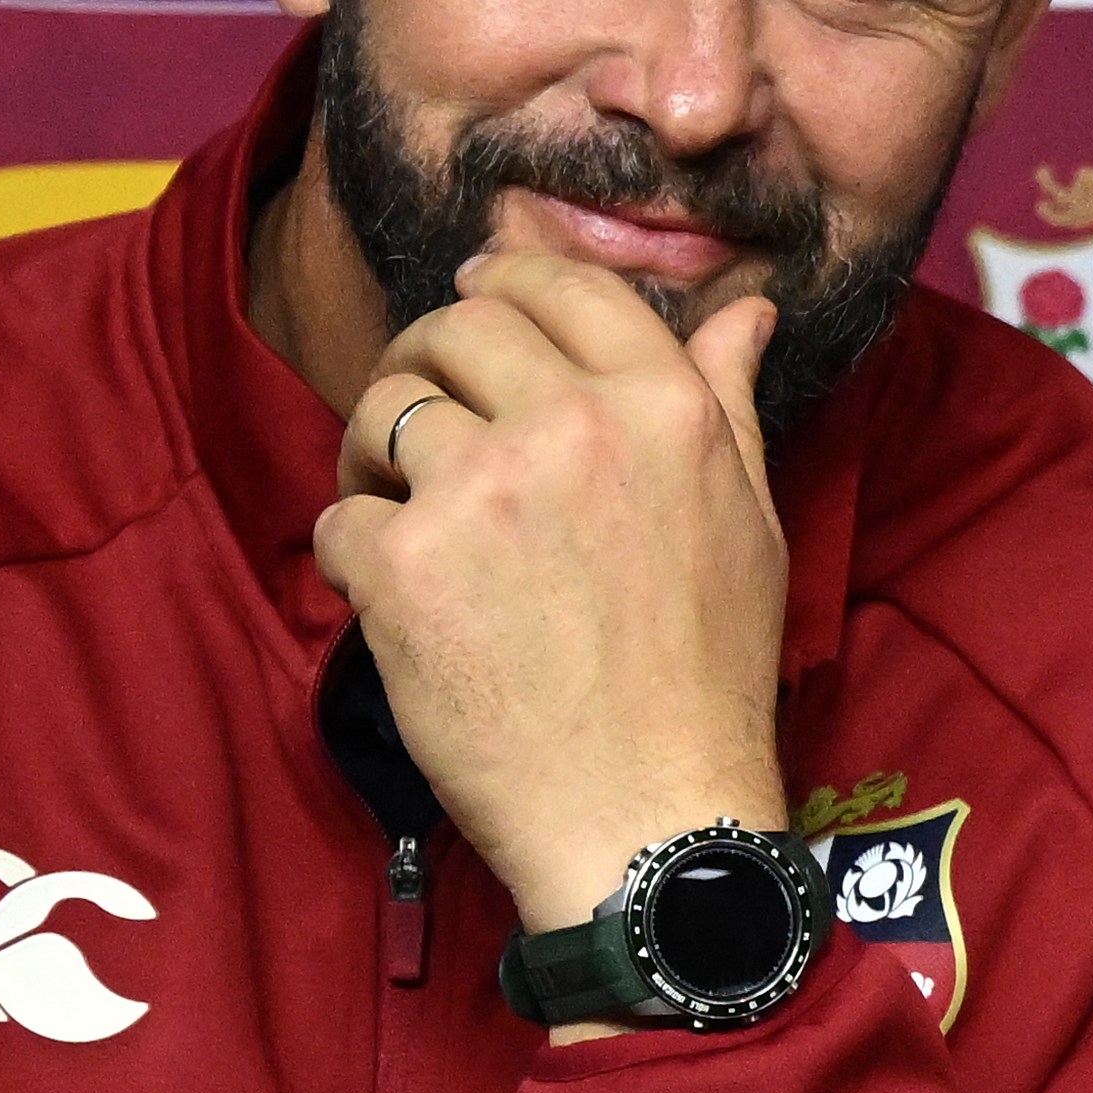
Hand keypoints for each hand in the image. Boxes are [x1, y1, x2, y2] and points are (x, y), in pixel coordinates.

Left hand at [318, 250, 789, 938]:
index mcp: (665, 408)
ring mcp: (482, 490)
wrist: (648, 814)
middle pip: (458, 326)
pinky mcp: (404, 563)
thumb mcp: (752, 523)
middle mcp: (574, 427)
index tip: (475, 296)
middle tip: (421, 413)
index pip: (565, 284)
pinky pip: (340, 514)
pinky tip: (395, 596)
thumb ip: (729, 403)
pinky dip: (353, 550)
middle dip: (426, 358)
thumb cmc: (708, 679)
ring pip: (383, 404)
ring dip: (375, 446)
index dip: (506, 278)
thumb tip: (746, 311)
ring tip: (395, 501)